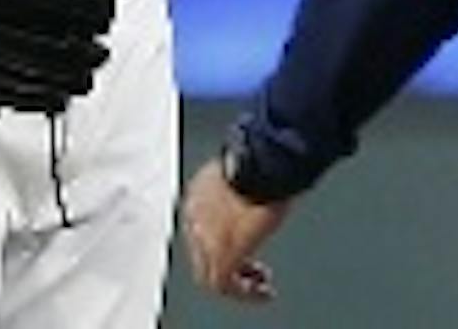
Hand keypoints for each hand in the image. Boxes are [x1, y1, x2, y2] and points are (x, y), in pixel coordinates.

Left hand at [181, 156, 291, 303]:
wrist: (262, 167)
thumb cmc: (262, 164)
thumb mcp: (246, 176)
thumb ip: (243, 191)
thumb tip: (257, 193)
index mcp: (198, 194)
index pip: (204, 228)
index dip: (226, 240)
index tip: (246, 244)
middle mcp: (195, 217)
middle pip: (203, 254)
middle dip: (230, 264)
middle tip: (253, 272)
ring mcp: (204, 238)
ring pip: (211, 274)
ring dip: (238, 283)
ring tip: (260, 287)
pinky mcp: (219, 255)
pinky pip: (224, 285)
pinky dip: (244, 293)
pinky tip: (262, 293)